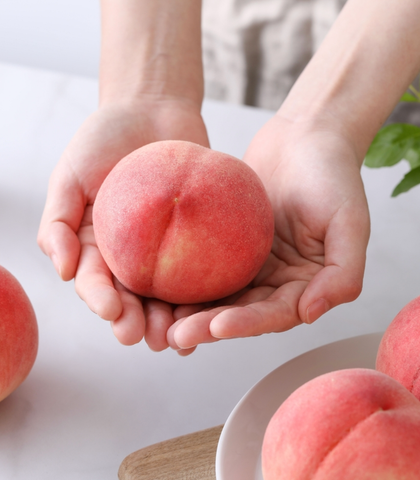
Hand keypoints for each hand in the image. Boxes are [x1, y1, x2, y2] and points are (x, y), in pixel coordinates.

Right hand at [37, 99, 208, 343]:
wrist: (151, 108)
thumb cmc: (103, 139)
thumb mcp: (68, 176)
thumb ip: (58, 222)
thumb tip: (61, 271)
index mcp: (96, 247)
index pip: (95, 282)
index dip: (101, 301)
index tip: (112, 313)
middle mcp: (130, 255)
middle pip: (131, 298)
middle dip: (135, 322)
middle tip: (144, 338)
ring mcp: (165, 249)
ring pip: (166, 294)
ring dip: (170, 320)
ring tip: (179, 339)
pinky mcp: (196, 238)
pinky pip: (202, 269)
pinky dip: (206, 294)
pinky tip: (213, 311)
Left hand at [162, 115, 369, 353]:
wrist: (305, 137)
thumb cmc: (331, 175)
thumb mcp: (349, 221)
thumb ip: (342, 273)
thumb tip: (311, 313)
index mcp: (305, 284)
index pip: (275, 313)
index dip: (248, 324)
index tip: (218, 326)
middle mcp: (276, 280)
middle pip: (241, 312)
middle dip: (209, 327)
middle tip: (176, 335)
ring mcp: (250, 264)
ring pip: (218, 295)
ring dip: (191, 312)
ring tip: (161, 323)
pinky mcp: (228, 245)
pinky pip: (205, 264)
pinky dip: (185, 278)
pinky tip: (160, 287)